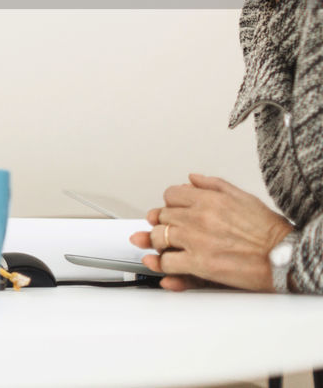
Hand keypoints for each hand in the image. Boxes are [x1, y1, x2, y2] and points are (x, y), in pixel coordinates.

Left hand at [128, 174, 293, 291]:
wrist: (284, 257)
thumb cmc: (268, 231)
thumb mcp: (243, 197)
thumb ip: (213, 184)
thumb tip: (191, 178)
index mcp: (208, 200)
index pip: (171, 195)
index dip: (171, 204)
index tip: (174, 212)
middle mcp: (198, 217)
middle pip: (162, 215)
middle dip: (164, 223)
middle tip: (170, 231)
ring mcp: (196, 240)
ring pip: (159, 237)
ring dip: (160, 243)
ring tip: (167, 247)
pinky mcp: (199, 263)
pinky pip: (167, 262)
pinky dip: (165, 264)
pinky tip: (172, 263)